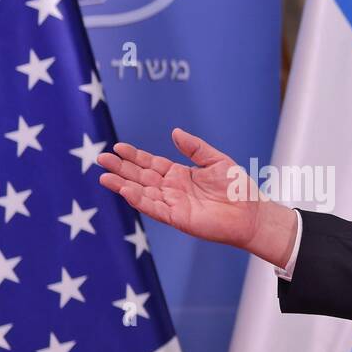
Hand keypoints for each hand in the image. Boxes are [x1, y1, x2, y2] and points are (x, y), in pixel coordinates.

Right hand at [97, 128, 298, 267]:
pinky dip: (140, 200)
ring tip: (104, 177)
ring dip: (123, 185)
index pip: (150, 163)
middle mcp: (172, 189)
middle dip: (121, 168)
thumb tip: (174, 132)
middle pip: (141, 177)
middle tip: (101, 159)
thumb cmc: (237, 187)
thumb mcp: (215, 160)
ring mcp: (173, 204)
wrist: (251, 212)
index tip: (117, 147)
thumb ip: (194, 147)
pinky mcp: (178, 219)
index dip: (134, 156)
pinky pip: (155, 208)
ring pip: (142, 193)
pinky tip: (126, 191)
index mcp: (179, 175)